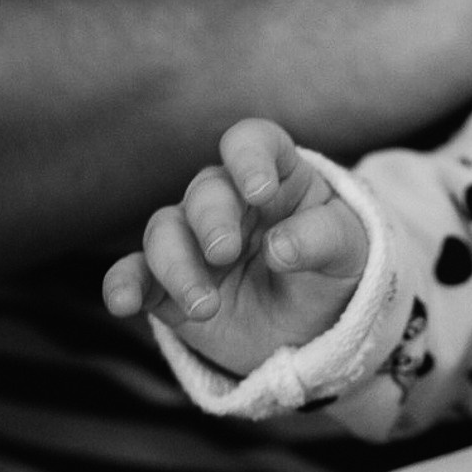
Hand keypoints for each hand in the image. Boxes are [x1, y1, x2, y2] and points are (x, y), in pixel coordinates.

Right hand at [104, 119, 366, 378]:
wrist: (315, 328)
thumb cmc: (334, 272)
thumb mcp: (350, 252)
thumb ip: (322, 239)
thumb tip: (279, 249)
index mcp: (274, 174)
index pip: (252, 143)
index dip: (249, 159)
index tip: (260, 192)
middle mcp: (226, 200)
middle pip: (204, 193)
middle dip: (211, 220)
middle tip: (224, 251)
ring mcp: (192, 241)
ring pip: (164, 233)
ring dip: (176, 266)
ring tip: (206, 307)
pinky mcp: (167, 283)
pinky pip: (136, 276)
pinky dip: (124, 286)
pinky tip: (122, 303)